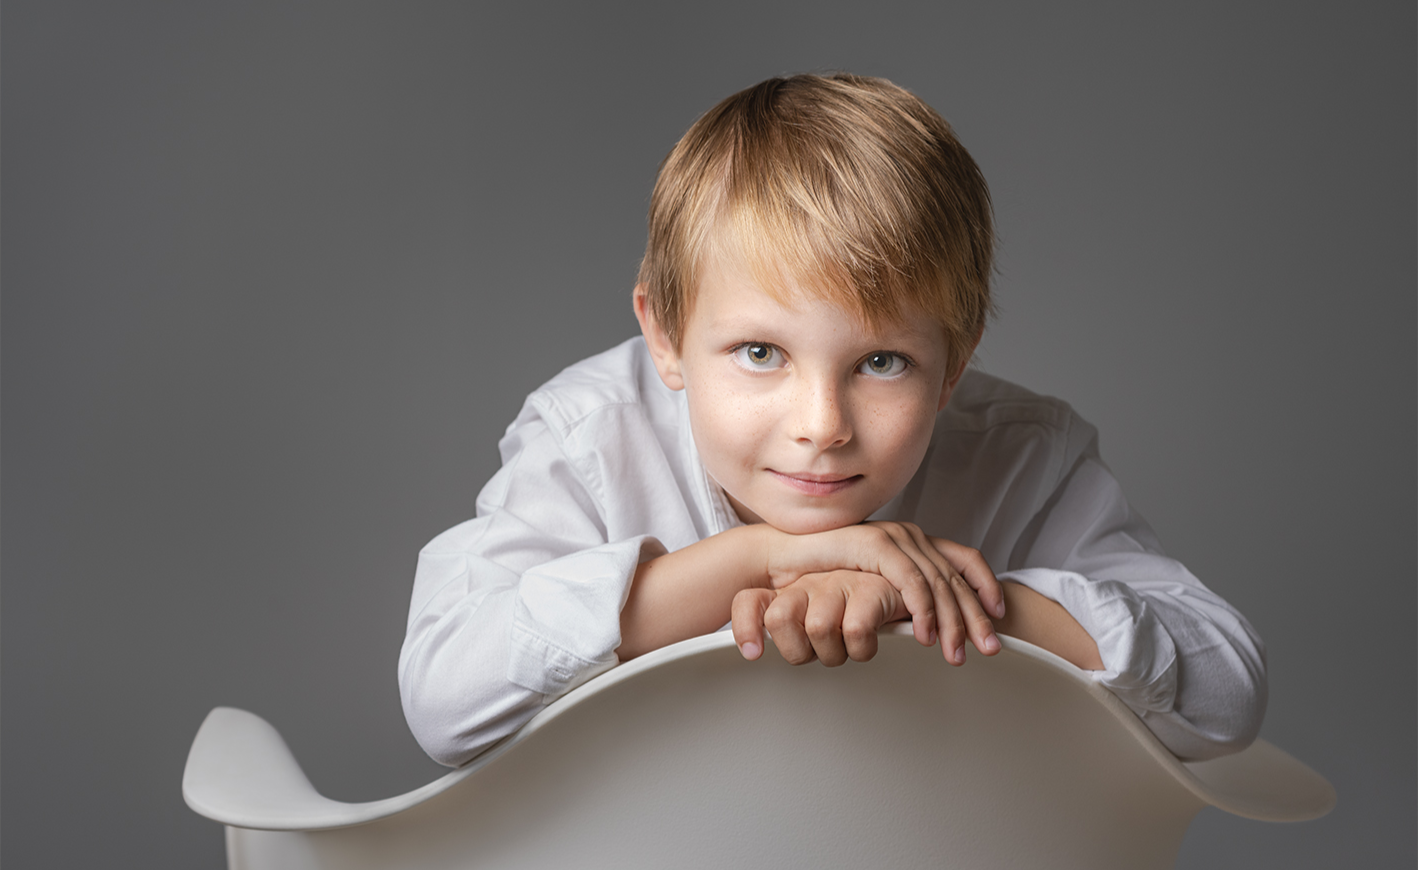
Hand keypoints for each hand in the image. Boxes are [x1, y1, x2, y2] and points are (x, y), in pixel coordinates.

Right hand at [760, 522, 1003, 664]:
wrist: (784, 557)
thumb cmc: (824, 574)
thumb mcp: (873, 585)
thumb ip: (898, 594)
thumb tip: (921, 620)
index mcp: (912, 542)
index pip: (964, 559)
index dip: (986, 585)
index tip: (999, 615)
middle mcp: (909, 536)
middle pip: (956, 576)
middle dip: (976, 616)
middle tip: (988, 648)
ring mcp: (894, 537)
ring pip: (938, 582)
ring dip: (952, 621)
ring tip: (955, 653)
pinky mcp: (876, 545)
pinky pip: (911, 580)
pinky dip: (923, 609)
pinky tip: (925, 634)